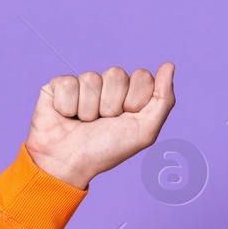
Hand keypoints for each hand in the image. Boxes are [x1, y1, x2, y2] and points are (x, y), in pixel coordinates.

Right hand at [25, 62, 175, 188]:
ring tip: (83, 123)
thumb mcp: (144, 131)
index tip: (125, 120)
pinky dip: (68, 106)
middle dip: (111, 105)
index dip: (134, 101)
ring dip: (88, 109)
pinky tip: (66, 117)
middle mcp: (107, 87)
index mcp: (130, 95)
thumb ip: (163, 99)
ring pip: (91, 78)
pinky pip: (68, 82)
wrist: (69, 163)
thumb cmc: (106, 150)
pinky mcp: (58, 85)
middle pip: (116, 74)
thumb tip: (169, 65)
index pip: (142, 76)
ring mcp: (83, 84)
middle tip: (102, 123)